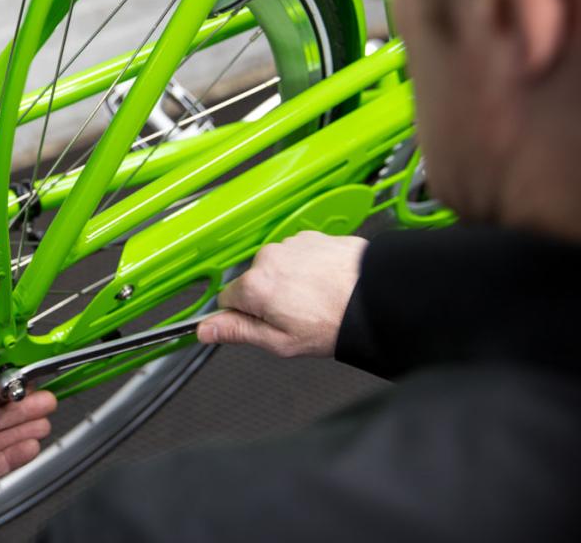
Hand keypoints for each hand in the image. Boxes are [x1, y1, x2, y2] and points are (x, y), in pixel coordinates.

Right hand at [197, 231, 366, 357]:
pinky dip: (306, 268)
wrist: (376, 297)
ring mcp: (290, 244)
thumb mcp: (279, 342)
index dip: (243, 315)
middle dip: (267, 297)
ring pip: (276, 267)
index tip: (264, 323)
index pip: (227, 300)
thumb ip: (237, 332)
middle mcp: (267, 258)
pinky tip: (324, 284)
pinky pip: (297, 255)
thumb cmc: (333, 322)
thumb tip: (204, 330)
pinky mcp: (311, 237)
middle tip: (296, 315)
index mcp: (254, 286)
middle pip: (252, 281)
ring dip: (288, 281)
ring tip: (315, 299)